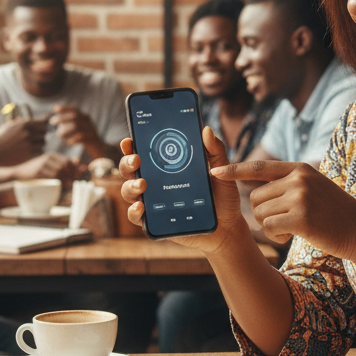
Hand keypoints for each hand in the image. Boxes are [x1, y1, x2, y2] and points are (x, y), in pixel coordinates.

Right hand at [0, 118, 47, 168]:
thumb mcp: (6, 127)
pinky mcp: (28, 155)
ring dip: (39, 144)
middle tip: (36, 138)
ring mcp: (29, 144)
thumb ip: (17, 122)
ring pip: (43, 142)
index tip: (40, 129)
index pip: (43, 122)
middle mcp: (28, 133)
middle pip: (45, 132)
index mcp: (23, 124)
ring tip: (31, 145)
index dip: (42, 126)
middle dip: (41, 134)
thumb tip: (23, 118)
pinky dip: (37, 152)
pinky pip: (40, 151)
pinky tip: (30, 152)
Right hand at [14, 152, 81, 182]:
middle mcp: (48, 158)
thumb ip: (60, 164)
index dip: (75, 169)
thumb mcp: (47, 165)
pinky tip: (61, 185)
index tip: (79, 176)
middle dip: (72, 174)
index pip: (68, 161)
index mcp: (51, 155)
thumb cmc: (33, 171)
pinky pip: (53, 176)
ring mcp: (43, 164)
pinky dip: (59, 181)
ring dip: (66, 179)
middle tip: (74, 182)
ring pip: (60, 171)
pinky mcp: (38, 171)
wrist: (17, 173)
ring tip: (68, 185)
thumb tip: (77, 162)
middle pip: (65, 166)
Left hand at [49, 105, 99, 149]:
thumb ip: (69, 123)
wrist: (98, 146)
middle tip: (52, 122)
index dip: (65, 108)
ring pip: (76, 127)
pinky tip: (68, 142)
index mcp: (85, 117)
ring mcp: (90, 129)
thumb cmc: (84, 137)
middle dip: (62, 118)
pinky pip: (80, 138)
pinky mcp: (91, 138)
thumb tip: (54, 121)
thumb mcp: (78, 128)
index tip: (55, 109)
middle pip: (74, 117)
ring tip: (59, 135)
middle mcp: (88, 121)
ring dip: (65, 130)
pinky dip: (72, 140)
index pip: (75, 110)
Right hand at [117, 128, 246, 252]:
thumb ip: (214, 150)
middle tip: (136, 160)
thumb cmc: (221, 195)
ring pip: (129, 191)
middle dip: (127, 162)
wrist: (228, 226)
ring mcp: (152, 201)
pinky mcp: (154, 221)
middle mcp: (155, 181)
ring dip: (130, 186)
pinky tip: (140, 206)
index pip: (144, 152)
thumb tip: (206, 129)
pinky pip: (136, 216)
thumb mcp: (220, 170)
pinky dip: (134, 211)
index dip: (131, 145)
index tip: (129, 140)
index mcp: (166, 165)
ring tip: (142, 184)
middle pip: (130, 169)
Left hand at [211, 159, 355, 270]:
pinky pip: (268, 228)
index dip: (234, 169)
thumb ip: (289, 184)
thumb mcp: (314, 188)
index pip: (258, 167)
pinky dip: (276, 236)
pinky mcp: (300, 217)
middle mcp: (298, 179)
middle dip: (262, 213)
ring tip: (293, 228)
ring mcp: (300, 197)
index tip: (213, 171)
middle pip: (254, 197)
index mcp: (299, 169)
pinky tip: (292, 236)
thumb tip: (256, 191)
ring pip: (260, 214)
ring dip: (271, 226)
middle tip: (283, 222)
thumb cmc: (335, 214)